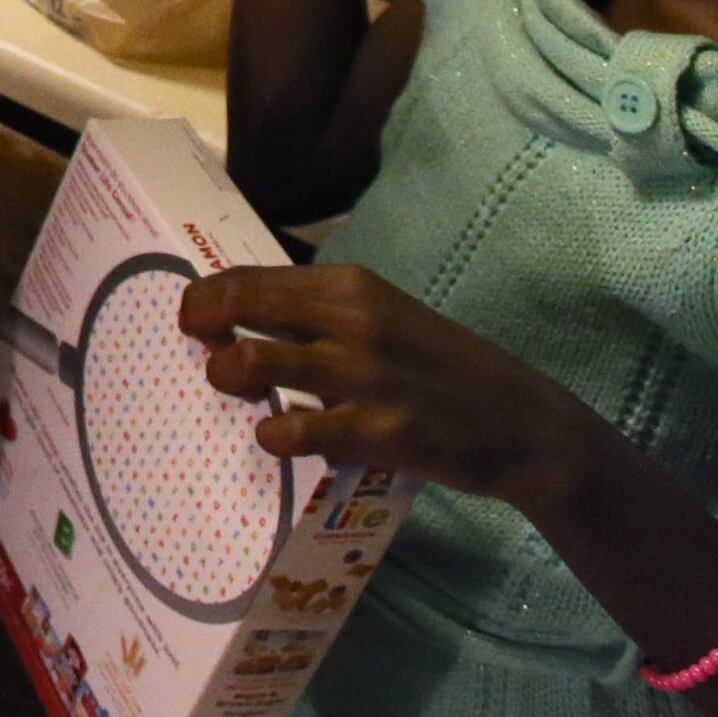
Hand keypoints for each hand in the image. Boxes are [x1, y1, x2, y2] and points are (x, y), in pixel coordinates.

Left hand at [181, 262, 609, 516]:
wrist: (525, 424)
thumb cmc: (446, 370)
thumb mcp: (387, 317)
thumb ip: (325, 314)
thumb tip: (253, 314)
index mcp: (351, 285)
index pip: (250, 277)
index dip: (206, 296)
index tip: (192, 316)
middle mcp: (351, 319)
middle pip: (238, 307)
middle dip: (200, 325)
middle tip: (199, 349)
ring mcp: (361, 374)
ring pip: (251, 364)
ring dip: (228, 379)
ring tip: (240, 396)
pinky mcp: (376, 428)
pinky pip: (292, 429)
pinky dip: (272, 436)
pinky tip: (281, 439)